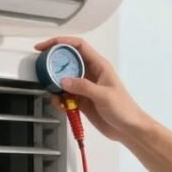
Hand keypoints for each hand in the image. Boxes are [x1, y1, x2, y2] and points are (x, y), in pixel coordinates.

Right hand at [33, 37, 151, 142]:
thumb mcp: (104, 95)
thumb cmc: (125, 109)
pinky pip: (65, 95)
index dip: (61, 42)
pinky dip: (59, 99)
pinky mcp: (82, 100)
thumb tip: (64, 80)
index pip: (78, 46)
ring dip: (55, 85)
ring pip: (64, 79)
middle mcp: (91, 74)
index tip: (46, 46)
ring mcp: (86, 87)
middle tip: (43, 68)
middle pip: (68, 61)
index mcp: (99, 66)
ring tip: (52, 90)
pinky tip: (61, 104)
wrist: (128, 129)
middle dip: (54, 64)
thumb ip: (83, 87)